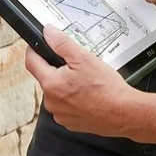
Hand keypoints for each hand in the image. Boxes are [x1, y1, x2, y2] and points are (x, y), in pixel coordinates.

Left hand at [24, 25, 139, 139]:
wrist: (124, 113)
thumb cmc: (107, 89)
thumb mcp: (84, 58)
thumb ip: (62, 43)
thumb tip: (48, 32)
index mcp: (51, 84)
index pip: (31, 61)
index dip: (34, 49)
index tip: (39, 45)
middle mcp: (51, 102)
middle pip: (46, 77)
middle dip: (58, 69)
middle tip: (76, 66)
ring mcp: (60, 114)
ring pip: (57, 92)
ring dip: (66, 85)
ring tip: (86, 83)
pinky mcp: (70, 123)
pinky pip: (66, 106)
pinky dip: (74, 100)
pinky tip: (88, 96)